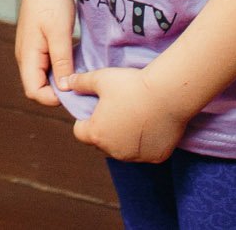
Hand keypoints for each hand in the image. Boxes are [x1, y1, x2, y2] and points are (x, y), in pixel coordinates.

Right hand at [14, 0, 75, 105]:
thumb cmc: (50, 1)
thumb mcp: (59, 33)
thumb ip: (61, 62)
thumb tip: (64, 89)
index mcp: (27, 56)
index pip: (34, 92)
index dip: (53, 98)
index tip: (76, 90)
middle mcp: (26, 56)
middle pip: (38, 86)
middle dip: (58, 91)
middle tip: (82, 84)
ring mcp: (32, 49)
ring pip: (44, 75)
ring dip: (61, 78)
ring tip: (81, 72)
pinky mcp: (39, 42)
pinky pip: (48, 63)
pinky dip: (61, 66)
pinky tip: (76, 59)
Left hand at [65, 66, 186, 163]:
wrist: (168, 94)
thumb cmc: (132, 85)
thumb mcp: (101, 78)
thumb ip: (81, 83)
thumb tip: (67, 83)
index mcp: (96, 133)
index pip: (80, 132)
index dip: (85, 120)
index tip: (96, 108)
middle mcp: (114, 151)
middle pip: (101, 142)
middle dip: (105, 129)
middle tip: (117, 110)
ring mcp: (136, 156)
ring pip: (123, 149)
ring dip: (124, 138)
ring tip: (135, 115)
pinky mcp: (155, 157)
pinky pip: (145, 151)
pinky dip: (145, 142)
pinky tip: (151, 124)